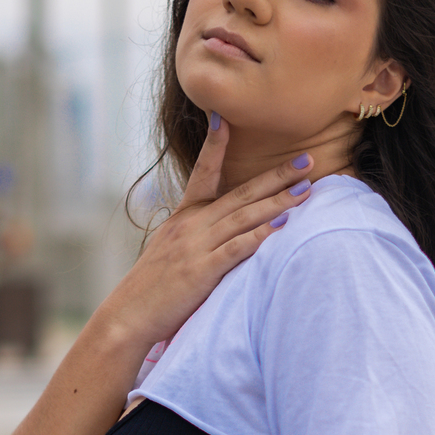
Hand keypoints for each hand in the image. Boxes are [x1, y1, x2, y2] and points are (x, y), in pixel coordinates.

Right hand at [101, 116, 312, 351]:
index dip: (216, 145)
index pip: (203, 172)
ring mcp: (196, 246)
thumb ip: (195, 235)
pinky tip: (283, 226)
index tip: (227, 118)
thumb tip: (220, 228)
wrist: (127, 315)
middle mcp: (191, 225)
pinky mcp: (202, 270)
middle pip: (240, 193)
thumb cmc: (152, 288)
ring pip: (244, 216)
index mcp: (183, 216)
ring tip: (306, 189)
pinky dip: (261, 234)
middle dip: (276, 176)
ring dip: (278, 201)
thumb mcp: (170, 250)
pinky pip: (237, 248)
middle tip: (307, 159)